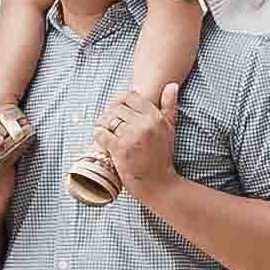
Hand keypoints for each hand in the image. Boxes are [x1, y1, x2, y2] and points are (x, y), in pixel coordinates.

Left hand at [92, 81, 181, 202]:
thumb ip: (170, 106)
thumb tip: (171, 85)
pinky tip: (100, 138)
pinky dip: (98, 134)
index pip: (131, 97)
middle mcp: (144, 124)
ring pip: (108, 119)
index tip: (117, 110)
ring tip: (103, 130)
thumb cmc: (162, 157)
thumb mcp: (170, 129)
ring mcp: (132, 136)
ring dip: (102, 123)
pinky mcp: (120, 149)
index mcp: (156, 117)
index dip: (120, 101)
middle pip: (117, 107)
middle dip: (109, 113)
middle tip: (108, 122)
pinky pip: (102, 134)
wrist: (159, 184)